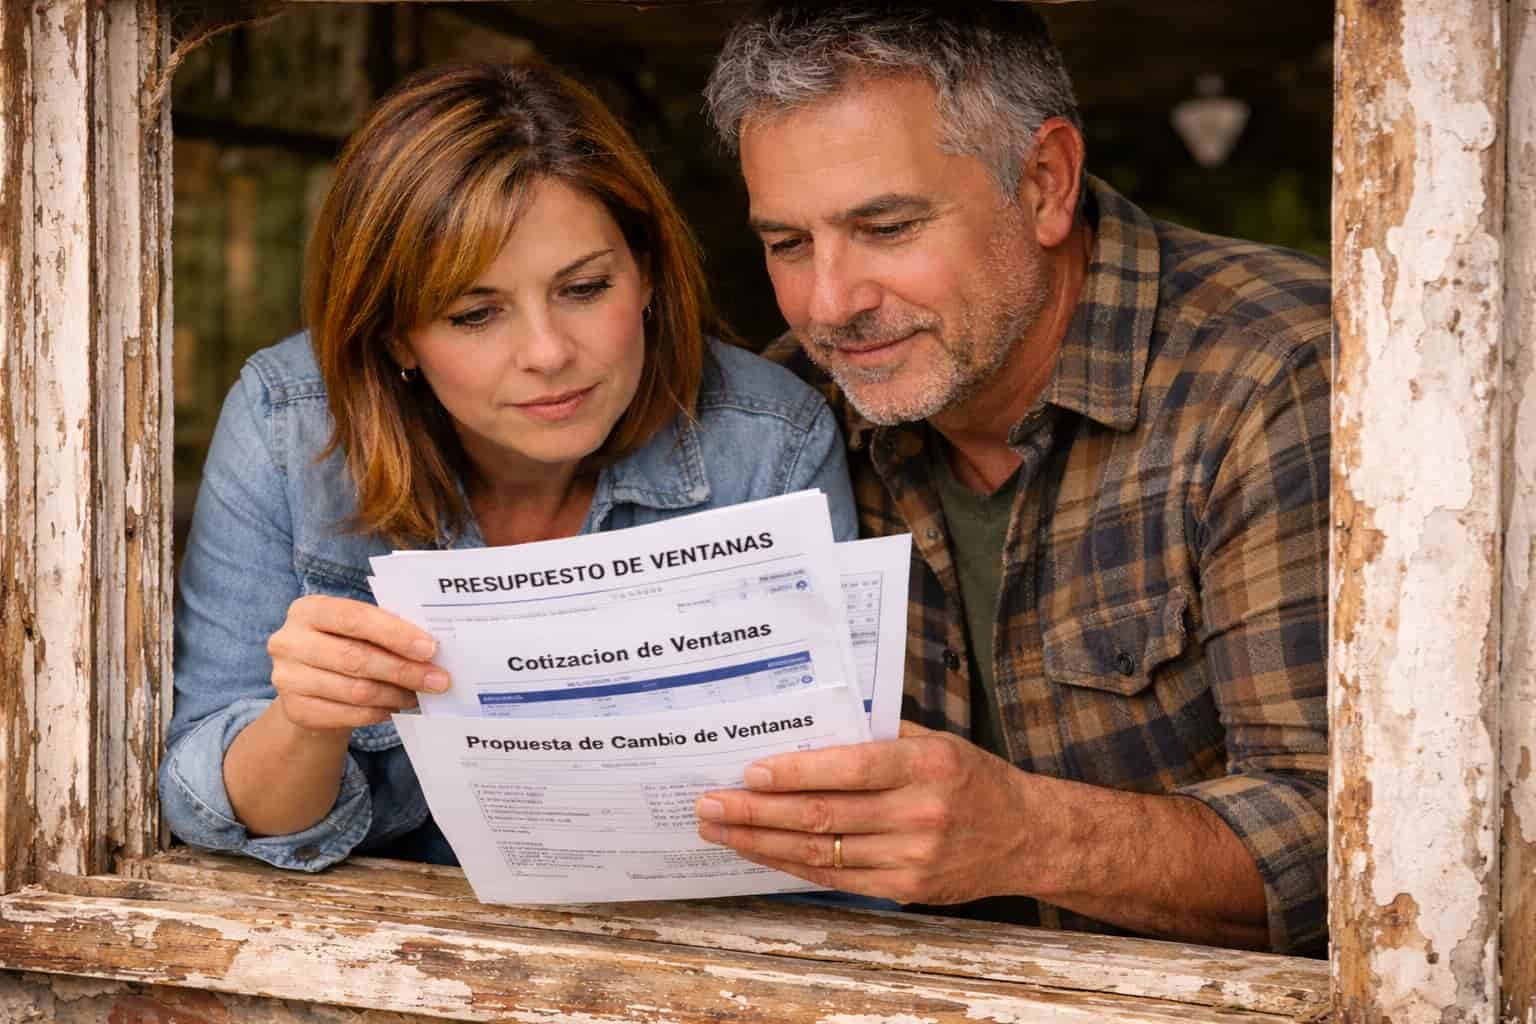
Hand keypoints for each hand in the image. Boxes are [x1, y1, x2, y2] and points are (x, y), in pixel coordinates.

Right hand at [265, 594, 448, 732]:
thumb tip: (431, 647)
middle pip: (356, 658)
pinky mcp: (296, 711)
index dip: (395, 633)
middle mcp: (289, 642)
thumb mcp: (356, 629)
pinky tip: (396, 706)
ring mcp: (287, 679)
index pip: (355, 618)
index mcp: (307, 610)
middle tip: (438, 679)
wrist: (309, 686)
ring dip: (396, 694)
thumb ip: (384, 629)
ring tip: (420, 694)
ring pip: (356, 690)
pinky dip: (380, 711)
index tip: (430, 648)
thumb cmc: (343, 646)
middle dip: (404, 670)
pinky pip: (350, 714)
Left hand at [694, 721, 1042, 904]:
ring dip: (762, 843)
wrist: (1027, 835)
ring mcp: (913, 858)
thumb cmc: (971, 778)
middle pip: (823, 816)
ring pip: (821, 853)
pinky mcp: (907, 890)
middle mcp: (920, 813)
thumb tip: (806, 727)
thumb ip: (877, 735)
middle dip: (757, 812)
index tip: (749, 772)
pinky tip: (761, 853)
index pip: (848, 768)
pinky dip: (792, 866)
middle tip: (710, 805)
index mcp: (927, 764)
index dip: (794, 772)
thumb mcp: (935, 740)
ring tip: (721, 831)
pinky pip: (837, 879)